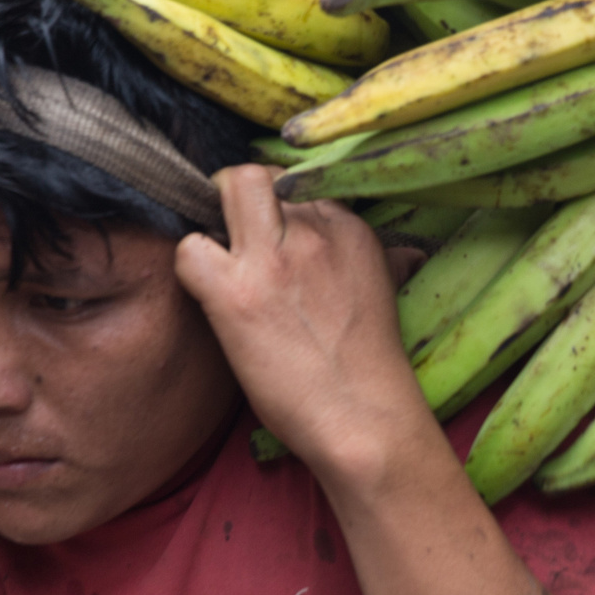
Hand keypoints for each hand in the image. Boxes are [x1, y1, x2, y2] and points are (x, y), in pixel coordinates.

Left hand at [173, 166, 440, 483]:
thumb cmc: (372, 368)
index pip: (296, 184)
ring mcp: (273, 259)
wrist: (366, 419)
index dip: (274, 208)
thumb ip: (385, 261)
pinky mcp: (236, 294)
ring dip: (212, 220)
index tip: (269, 237)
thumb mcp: (386, 292)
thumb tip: (406, 255)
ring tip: (219, 262)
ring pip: (227, 189)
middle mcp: (313, 232)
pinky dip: (188, 265)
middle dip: (236, 196)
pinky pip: (189, 248)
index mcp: (349, 229)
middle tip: (232, 238)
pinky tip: (207, 294)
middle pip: (257, 174)